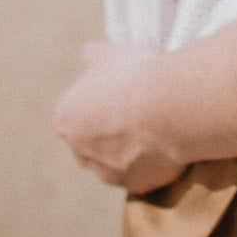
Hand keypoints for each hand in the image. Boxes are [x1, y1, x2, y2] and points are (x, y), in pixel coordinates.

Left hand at [54, 39, 188, 193]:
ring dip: (132, 145)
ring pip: (118, 158)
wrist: (170, 106)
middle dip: (113, 125)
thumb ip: (94, 54)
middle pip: (95, 137)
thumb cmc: (136, 75)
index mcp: (66, 120)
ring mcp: (109, 173)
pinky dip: (153, 159)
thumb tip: (88, 52)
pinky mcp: (138, 186)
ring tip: (157, 119)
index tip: (125, 85)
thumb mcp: (111, 51)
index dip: (105, 93)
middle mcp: (80, 153)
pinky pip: (144, 171)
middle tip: (140, 103)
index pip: (80, 107)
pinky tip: (166, 137)